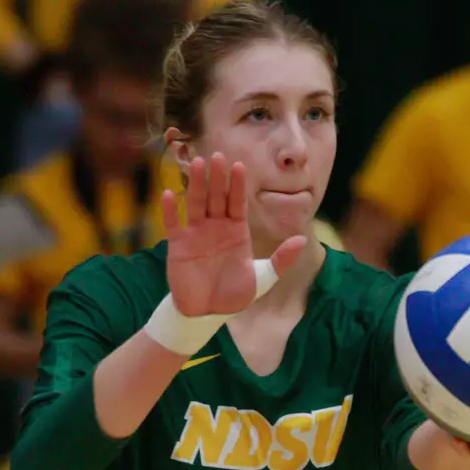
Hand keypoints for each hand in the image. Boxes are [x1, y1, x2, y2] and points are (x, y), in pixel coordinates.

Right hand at [161, 153, 305, 317]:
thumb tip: (301, 240)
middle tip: (217, 155)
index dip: (237, 185)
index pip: (237, 202)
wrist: (207, 313)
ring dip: (196, 184)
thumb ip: (281, 260)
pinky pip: (173, 224)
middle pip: (216, 197)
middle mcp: (216, 227)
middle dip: (217, 177)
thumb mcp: (262, 279)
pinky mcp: (178, 246)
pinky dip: (170, 211)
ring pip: (196, 203)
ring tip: (197, 164)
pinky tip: (168, 194)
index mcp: (237, 231)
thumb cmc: (233, 295)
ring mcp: (196, 234)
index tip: (239, 165)